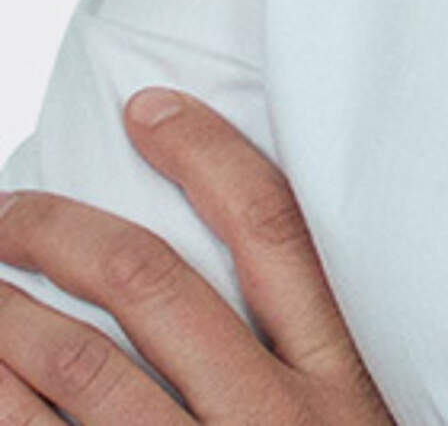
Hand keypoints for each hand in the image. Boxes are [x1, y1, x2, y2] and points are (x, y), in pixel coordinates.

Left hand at [0, 90, 393, 423]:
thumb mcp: (359, 419)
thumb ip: (305, 350)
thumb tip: (219, 261)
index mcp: (335, 379)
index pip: (271, 228)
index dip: (204, 153)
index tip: (147, 106)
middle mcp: (269, 424)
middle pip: (151, 285)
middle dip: (63, 233)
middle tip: (13, 213)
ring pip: (78, 370)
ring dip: (6, 319)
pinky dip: (2, 412)